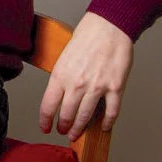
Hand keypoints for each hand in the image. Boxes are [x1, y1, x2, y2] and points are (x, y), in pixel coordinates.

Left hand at [38, 12, 133, 141]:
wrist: (109, 27)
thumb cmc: (86, 38)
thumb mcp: (64, 57)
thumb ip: (62, 77)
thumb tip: (60, 96)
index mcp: (60, 75)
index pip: (48, 105)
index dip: (45, 120)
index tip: (45, 127)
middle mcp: (77, 84)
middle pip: (67, 114)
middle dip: (63, 126)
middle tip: (63, 131)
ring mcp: (97, 87)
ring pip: (86, 117)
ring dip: (80, 128)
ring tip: (77, 134)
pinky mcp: (115, 88)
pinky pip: (111, 112)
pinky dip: (107, 123)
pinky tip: (104, 127)